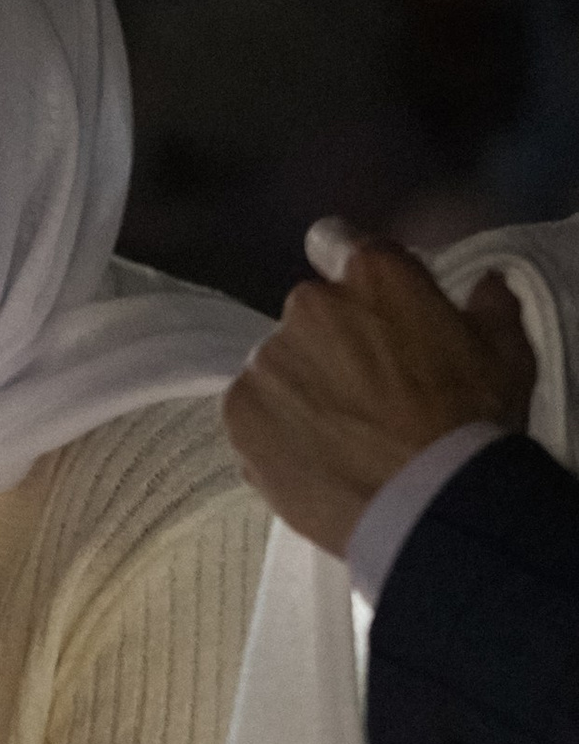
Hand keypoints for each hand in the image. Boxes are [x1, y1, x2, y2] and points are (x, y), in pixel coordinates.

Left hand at [222, 221, 536, 557]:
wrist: (425, 502)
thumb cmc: (470, 420)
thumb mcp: (503, 350)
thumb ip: (487, 305)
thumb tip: (483, 287)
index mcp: (372, 272)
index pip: (335, 242)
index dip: (341, 265)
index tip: (351, 298)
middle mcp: (308, 305)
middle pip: (309, 316)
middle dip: (331, 342)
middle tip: (365, 390)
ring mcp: (268, 362)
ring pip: (278, 367)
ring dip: (299, 389)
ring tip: (339, 434)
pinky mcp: (240, 415)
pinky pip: (253, 415)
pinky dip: (273, 432)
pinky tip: (311, 457)